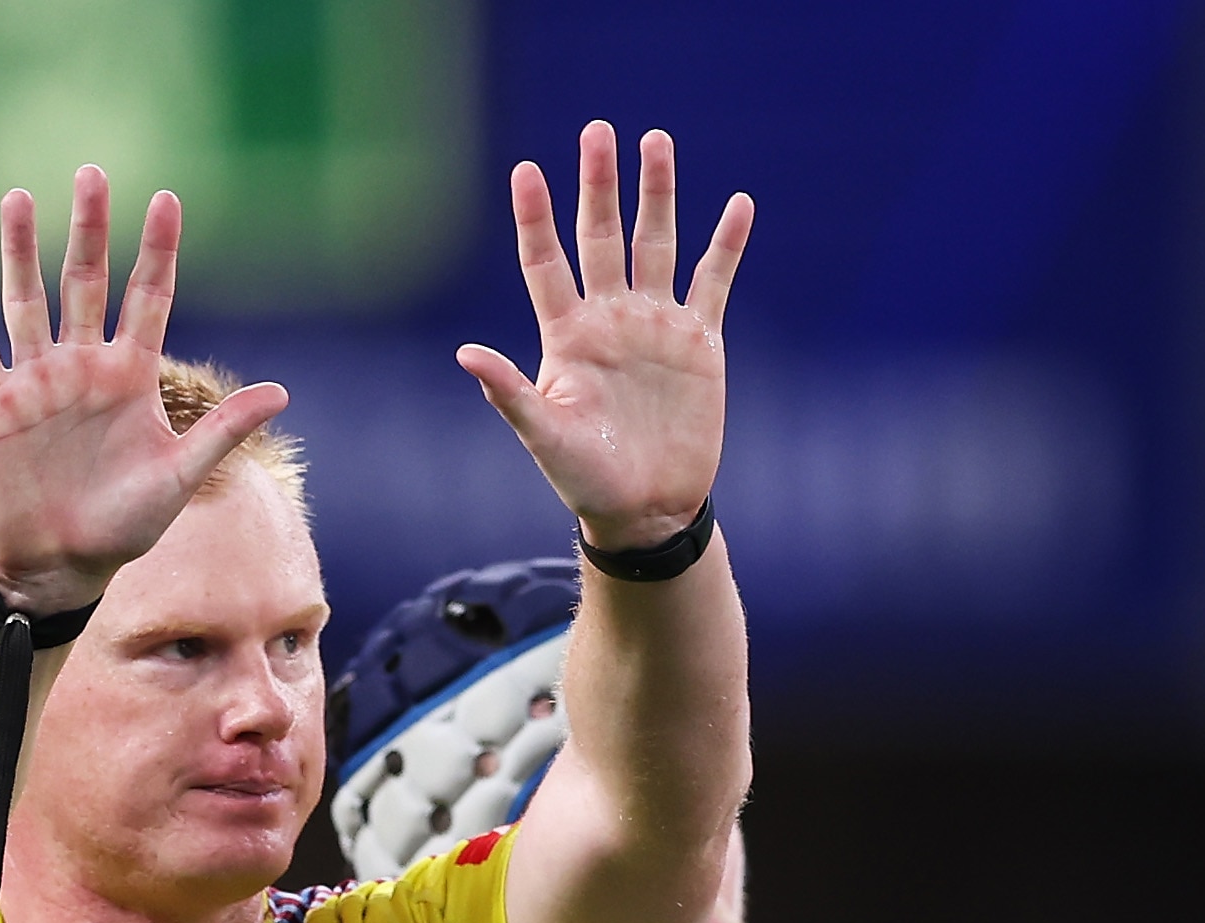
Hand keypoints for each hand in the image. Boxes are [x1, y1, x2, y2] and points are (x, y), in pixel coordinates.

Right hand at [0, 167, 288, 615]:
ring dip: (21, 252)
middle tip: (91, 172)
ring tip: (19, 199)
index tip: (167, 198)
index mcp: (131, 377)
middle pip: (87, 283)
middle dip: (90, 231)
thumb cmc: (126, 524)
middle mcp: (84, 368)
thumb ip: (225, 431)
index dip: (158, 251)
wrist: (65, 563)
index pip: (149, 299)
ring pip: (28, 302)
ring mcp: (38, 382)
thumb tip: (282, 392)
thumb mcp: (181, 475)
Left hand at [459, 124, 752, 551]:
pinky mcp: (699, 343)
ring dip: (658, 195)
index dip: (536, 218)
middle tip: (599, 131)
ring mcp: (655, 326)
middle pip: (603, 236)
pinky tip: (739, 205)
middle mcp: (610, 318)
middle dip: (600, 185)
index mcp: (567, 334)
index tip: (527, 171)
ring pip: (657, 244)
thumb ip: (510, 394)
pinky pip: (713, 282)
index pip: (546, 262)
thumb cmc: (587, 479)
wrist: (648, 508)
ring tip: (657, 143)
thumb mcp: (544, 437)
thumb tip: (465, 355)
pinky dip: (727, 245)